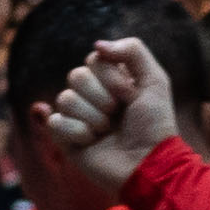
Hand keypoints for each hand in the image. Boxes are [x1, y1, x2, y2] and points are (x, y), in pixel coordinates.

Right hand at [35, 35, 180, 209]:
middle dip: (101, 98)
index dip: (111, 77)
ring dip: (92, 117)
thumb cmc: (154, 125)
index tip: (129, 96)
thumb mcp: (155, 81)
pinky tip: (92, 142)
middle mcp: (91, 95)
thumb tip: (97, 45)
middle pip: (76, 76)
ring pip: (64, 99)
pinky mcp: (65, 138)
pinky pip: (54, 122)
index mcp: (110, 79)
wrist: (148, 164)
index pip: (94, 59)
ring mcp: (77, 116)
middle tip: (117, 115)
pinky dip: (77, 133)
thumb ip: (133, 51)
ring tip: (107, 131)